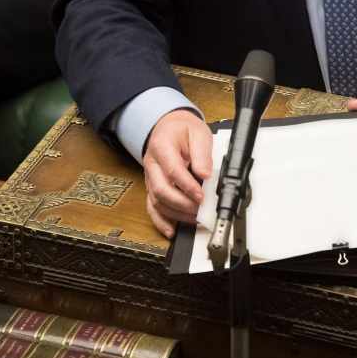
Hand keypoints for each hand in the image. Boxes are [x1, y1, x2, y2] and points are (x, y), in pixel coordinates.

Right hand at [142, 109, 211, 238]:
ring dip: (176, 214)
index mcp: (161, 146)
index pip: (173, 170)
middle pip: (161, 189)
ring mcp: (150, 177)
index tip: (201, 195)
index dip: (187, 186)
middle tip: (200, 209)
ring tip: (194, 218)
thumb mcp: (198, 133)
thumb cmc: (182, 130)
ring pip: (156, 201)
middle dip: (182, 203)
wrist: (168, 127)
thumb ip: (202, 153)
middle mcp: (152, 164)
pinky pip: (151, 207)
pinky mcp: (152, 187)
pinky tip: (171, 230)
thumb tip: (206, 174)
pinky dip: (160, 221)